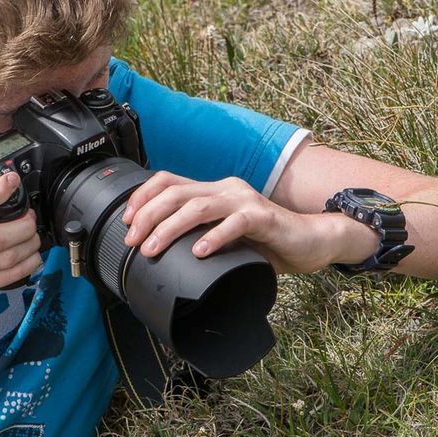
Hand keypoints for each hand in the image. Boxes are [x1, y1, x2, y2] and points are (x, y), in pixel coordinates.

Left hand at [121, 172, 378, 273]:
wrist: (311, 242)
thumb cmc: (266, 242)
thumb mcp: (225, 237)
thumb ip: (201, 236)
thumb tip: (162, 255)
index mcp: (214, 190)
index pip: (169, 181)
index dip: (143, 197)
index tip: (126, 221)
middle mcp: (226, 189)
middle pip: (177, 193)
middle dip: (148, 216)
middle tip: (133, 241)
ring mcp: (245, 200)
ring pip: (199, 205)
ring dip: (170, 227)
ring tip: (153, 248)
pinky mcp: (264, 217)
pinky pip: (235, 223)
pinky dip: (214, 237)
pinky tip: (199, 251)